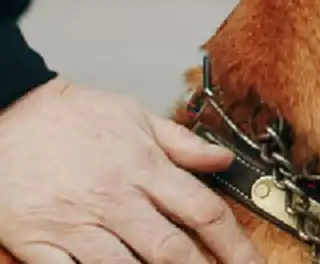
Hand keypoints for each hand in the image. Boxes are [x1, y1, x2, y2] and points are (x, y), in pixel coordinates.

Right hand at [0, 78, 262, 263]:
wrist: (6, 115)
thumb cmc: (69, 117)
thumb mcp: (134, 116)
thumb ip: (182, 143)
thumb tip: (223, 159)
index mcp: (143, 166)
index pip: (203, 209)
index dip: (234, 242)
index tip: (250, 262)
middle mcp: (115, 199)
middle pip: (172, 248)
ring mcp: (77, 224)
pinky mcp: (40, 244)